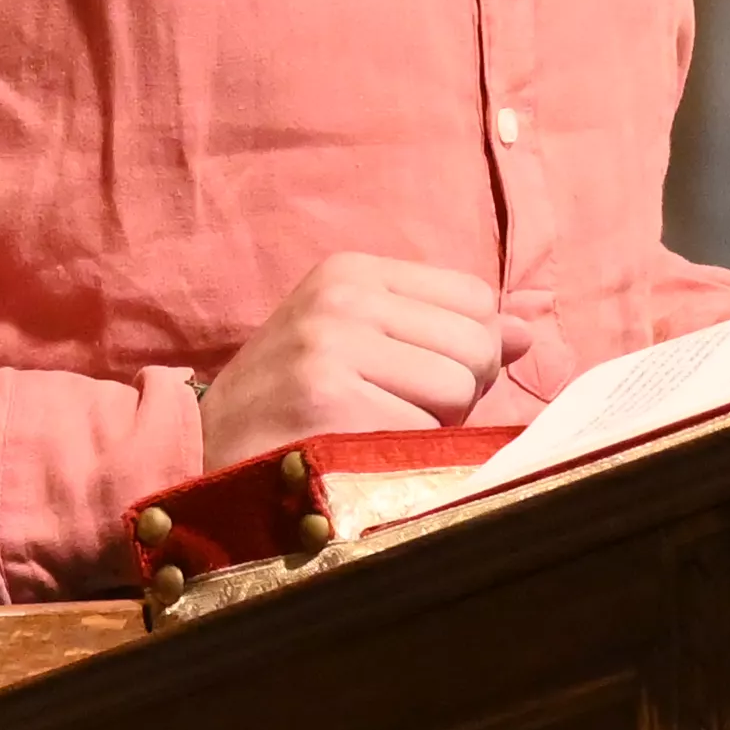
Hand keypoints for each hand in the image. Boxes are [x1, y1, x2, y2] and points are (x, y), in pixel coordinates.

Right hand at [200, 254, 508, 471]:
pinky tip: (357, 453)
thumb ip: (443, 331)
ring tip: (372, 430)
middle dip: (454, 393)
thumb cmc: (292, 400)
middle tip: (390, 411)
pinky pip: (424, 434)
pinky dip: (404, 457)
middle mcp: (340, 299)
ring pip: (457, 391)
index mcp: (349, 272)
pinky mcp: (330, 405)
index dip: (464, 348)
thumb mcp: (359, 341)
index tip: (412, 375)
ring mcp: (331, 350)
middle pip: (475, 345)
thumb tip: (526, 330)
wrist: (203, 452)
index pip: (473, 297)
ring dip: (431, 427)